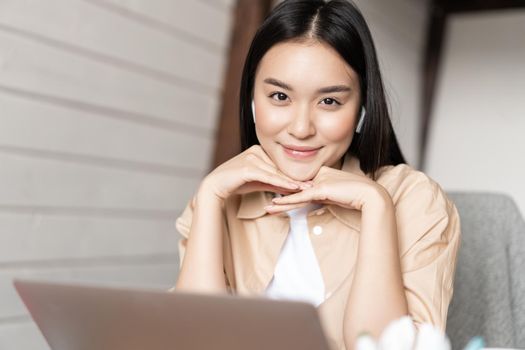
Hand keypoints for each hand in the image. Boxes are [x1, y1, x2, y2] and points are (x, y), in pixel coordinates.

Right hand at [200, 145, 309, 202]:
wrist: (215, 186)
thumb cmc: (236, 183)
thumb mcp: (259, 182)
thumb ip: (275, 183)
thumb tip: (293, 187)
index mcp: (259, 150)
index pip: (280, 164)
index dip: (294, 174)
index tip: (309, 181)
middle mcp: (256, 150)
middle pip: (280, 167)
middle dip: (296, 177)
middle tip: (314, 185)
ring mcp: (251, 157)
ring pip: (276, 172)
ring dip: (292, 181)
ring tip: (307, 188)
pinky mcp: (247, 167)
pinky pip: (268, 176)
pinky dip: (282, 183)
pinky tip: (293, 188)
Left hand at [265, 165, 389, 212]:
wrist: (369, 195)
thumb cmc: (355, 196)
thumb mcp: (336, 195)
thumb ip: (324, 197)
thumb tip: (314, 205)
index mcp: (321, 175)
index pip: (301, 187)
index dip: (288, 194)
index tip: (275, 200)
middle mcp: (318, 176)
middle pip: (295, 190)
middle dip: (280, 198)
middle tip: (267, 205)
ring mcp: (319, 181)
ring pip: (296, 194)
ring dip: (280, 202)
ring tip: (267, 208)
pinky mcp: (321, 189)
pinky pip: (302, 197)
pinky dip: (289, 201)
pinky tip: (278, 205)